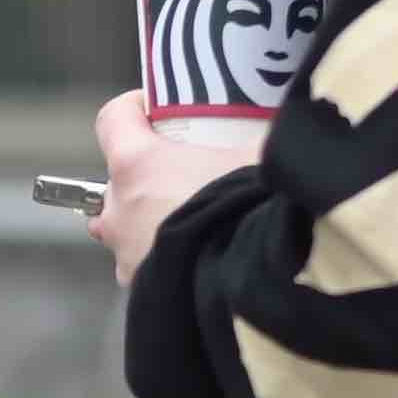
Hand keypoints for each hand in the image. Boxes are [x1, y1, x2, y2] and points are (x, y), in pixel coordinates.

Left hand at [81, 88, 250, 288]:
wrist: (249, 281)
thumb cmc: (246, 209)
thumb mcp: (261, 160)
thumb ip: (262, 140)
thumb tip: (286, 130)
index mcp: (136, 164)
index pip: (111, 120)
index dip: (131, 110)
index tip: (154, 110)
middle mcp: (119, 206)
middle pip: (115, 180)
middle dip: (144, 177)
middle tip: (183, 174)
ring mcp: (124, 250)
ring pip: (121, 228)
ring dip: (144, 221)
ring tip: (186, 221)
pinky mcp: (138, 286)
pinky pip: (140, 266)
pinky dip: (158, 259)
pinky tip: (193, 256)